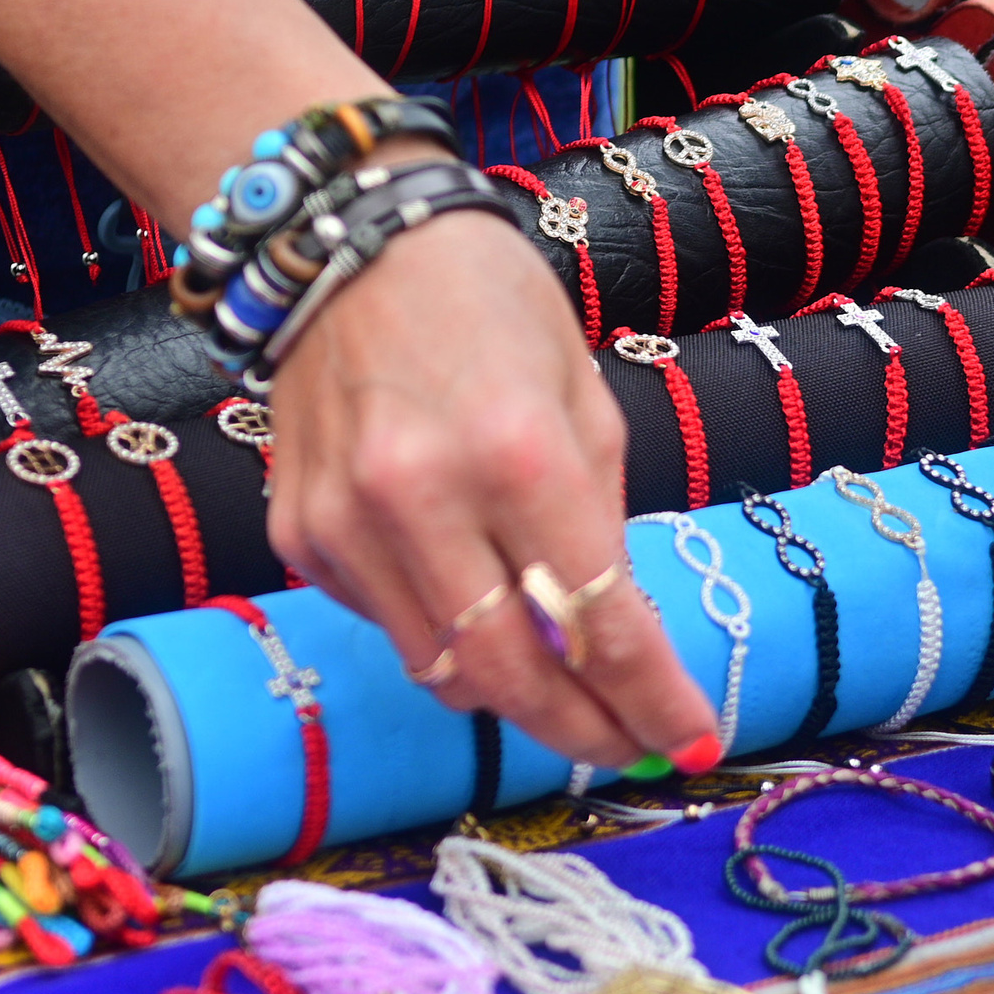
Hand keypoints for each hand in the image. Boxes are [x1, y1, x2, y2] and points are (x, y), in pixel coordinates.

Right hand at [263, 206, 722, 773]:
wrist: (348, 245)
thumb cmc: (491, 306)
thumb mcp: (584, 396)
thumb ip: (601, 517)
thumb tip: (617, 638)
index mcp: (519, 450)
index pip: (597, 618)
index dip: (652, 698)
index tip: (693, 742)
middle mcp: (422, 495)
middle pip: (511, 675)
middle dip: (582, 730)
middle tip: (628, 748)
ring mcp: (347, 522)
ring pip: (440, 670)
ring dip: (512, 694)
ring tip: (560, 684)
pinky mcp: (300, 533)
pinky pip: (387, 624)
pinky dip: (440, 633)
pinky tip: (465, 589)